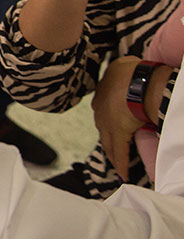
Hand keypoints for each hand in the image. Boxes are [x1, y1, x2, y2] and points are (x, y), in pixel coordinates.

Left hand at [93, 56, 144, 180]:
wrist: (138, 81)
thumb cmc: (134, 70)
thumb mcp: (123, 64)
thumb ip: (121, 69)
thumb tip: (126, 67)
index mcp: (102, 93)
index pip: (103, 108)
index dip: (108, 117)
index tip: (112, 123)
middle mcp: (100, 109)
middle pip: (103, 127)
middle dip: (108, 137)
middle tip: (114, 148)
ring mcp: (107, 122)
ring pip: (109, 142)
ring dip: (113, 155)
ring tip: (117, 165)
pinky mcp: (118, 133)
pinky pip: (120, 152)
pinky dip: (121, 163)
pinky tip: (122, 174)